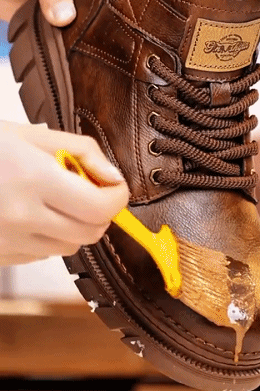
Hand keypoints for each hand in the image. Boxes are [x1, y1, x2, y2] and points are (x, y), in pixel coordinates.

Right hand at [0, 121, 128, 265]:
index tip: (114, 186)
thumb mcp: (30, 135)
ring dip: (77, 225)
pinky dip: (51, 236)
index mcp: (33, 180)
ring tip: (57, 199)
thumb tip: (112, 176)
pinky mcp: (0, 256)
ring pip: (70, 246)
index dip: (117, 197)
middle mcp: (22, 217)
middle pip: (91, 232)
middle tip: (89, 189)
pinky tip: (34, 213)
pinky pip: (44, 254)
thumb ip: (81, 151)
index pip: (99, 207)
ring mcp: (9, 242)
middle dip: (101, 212)